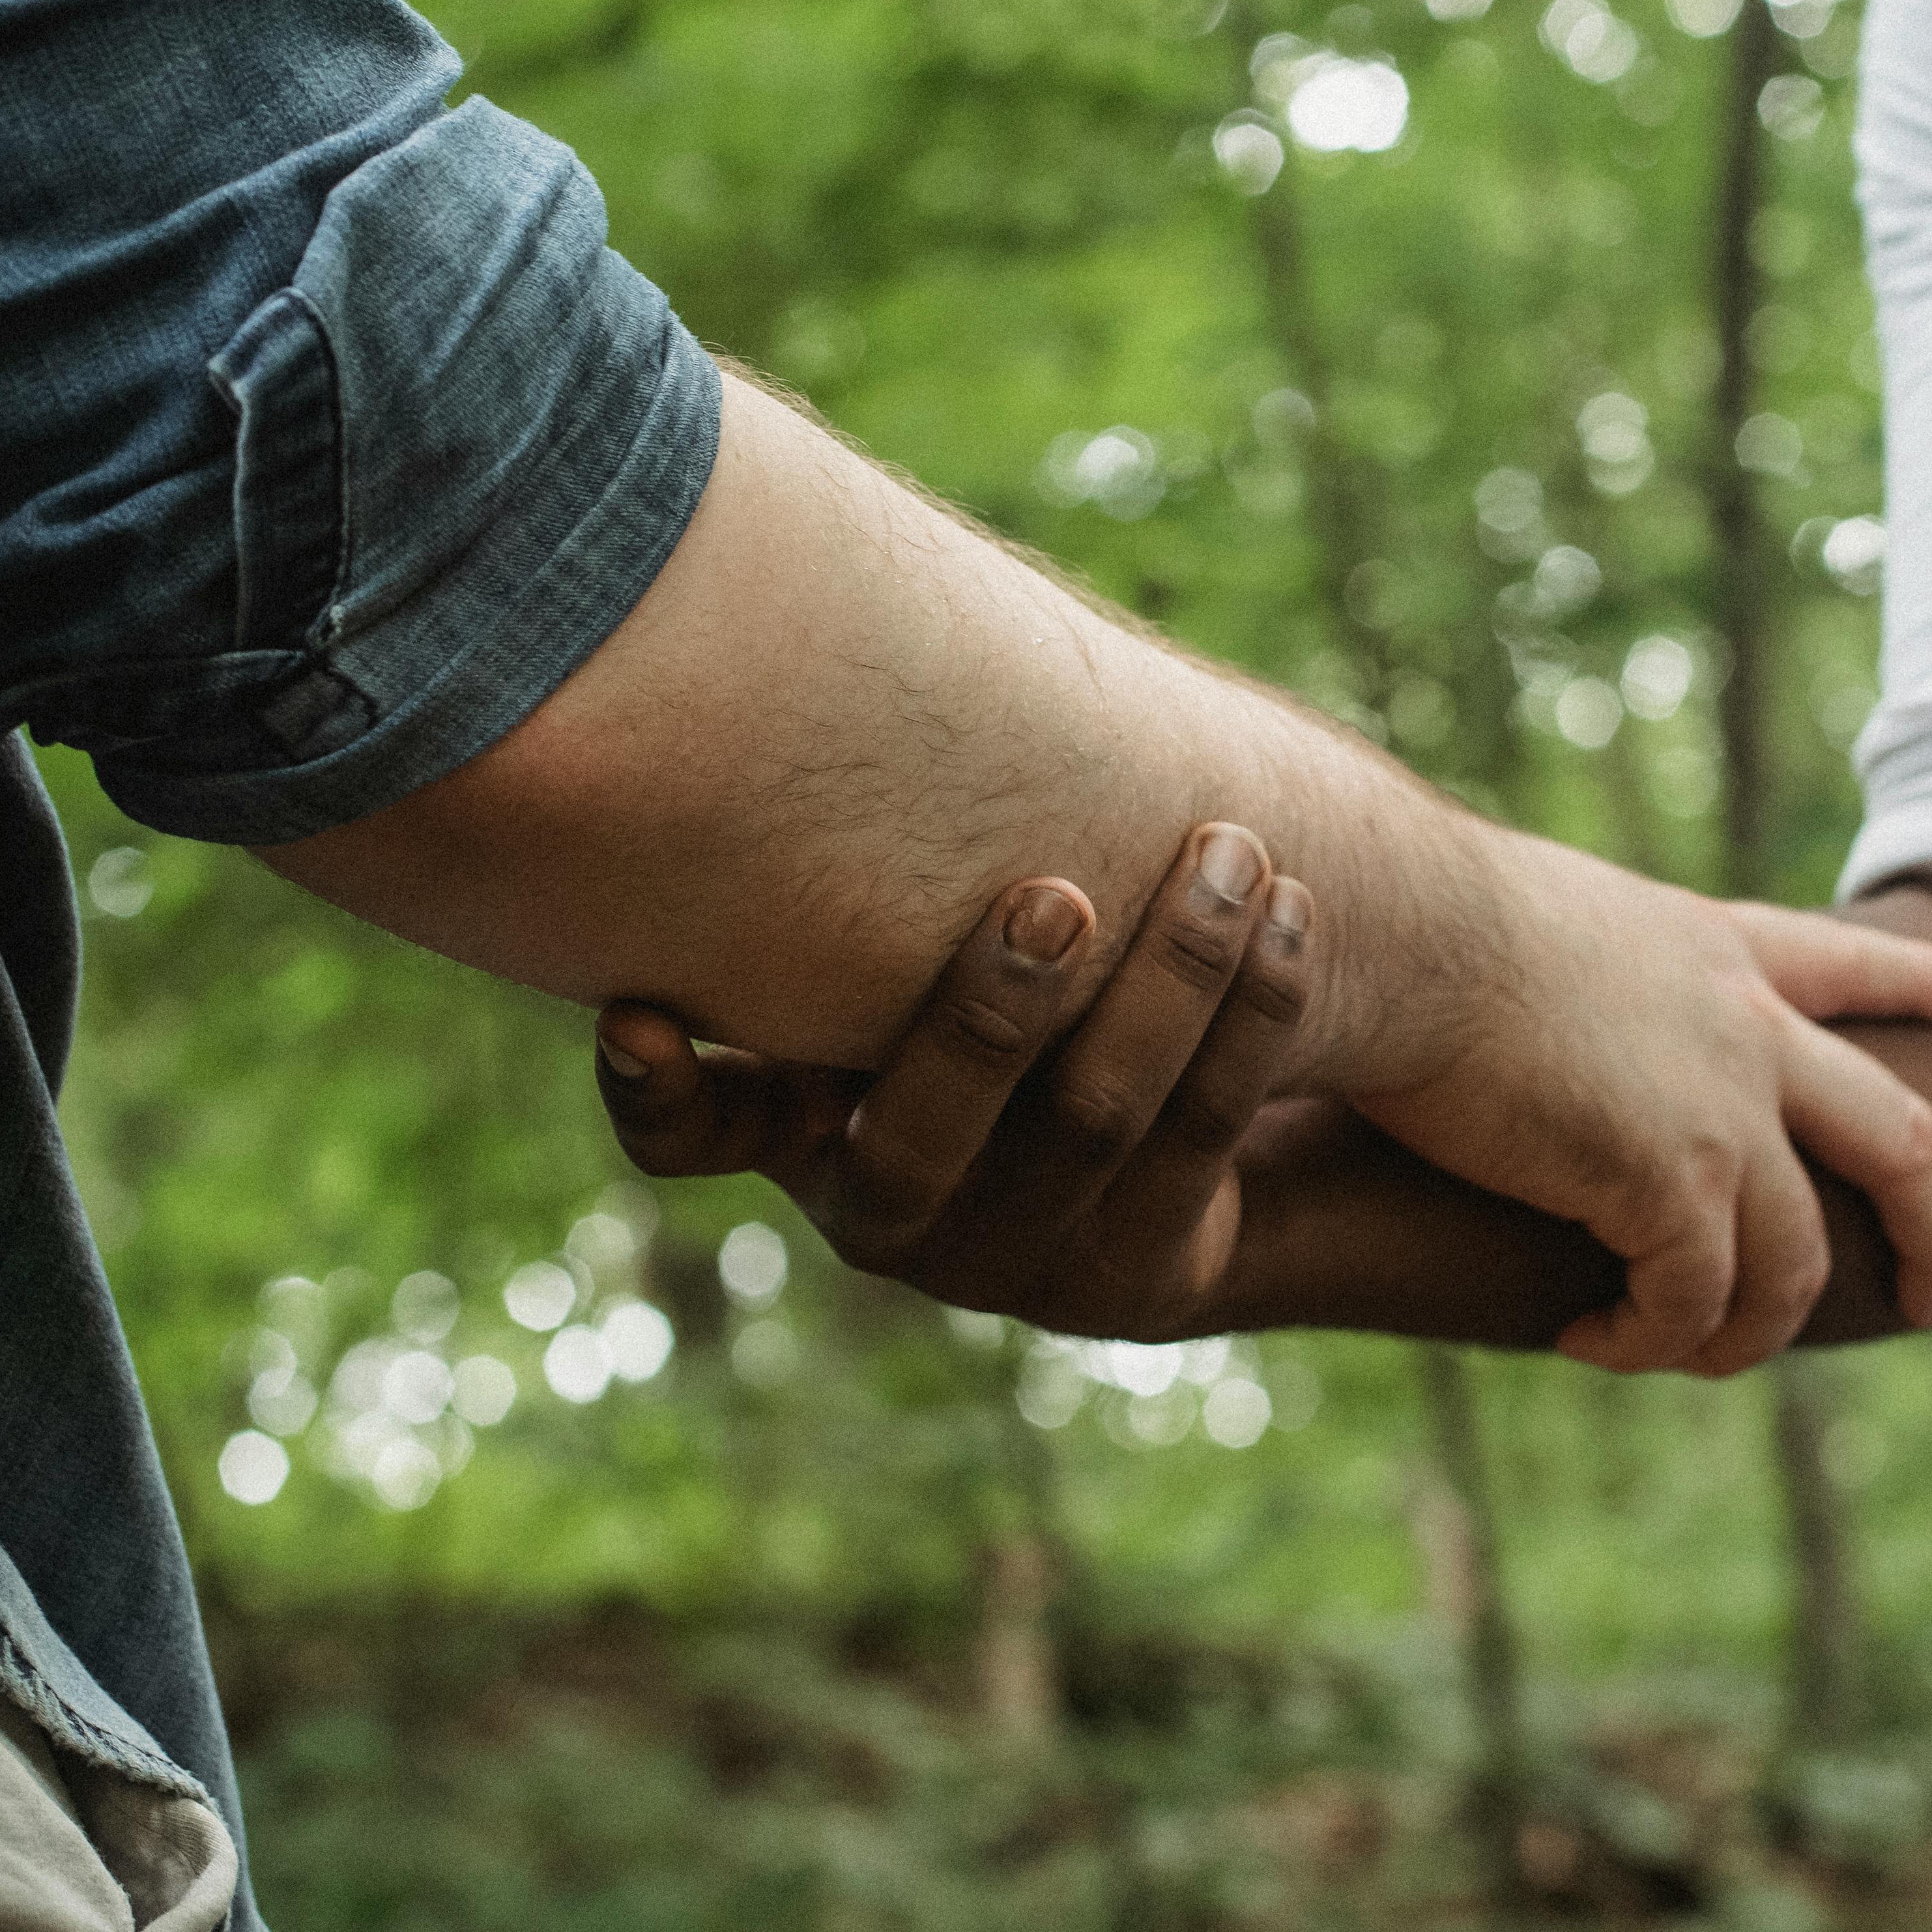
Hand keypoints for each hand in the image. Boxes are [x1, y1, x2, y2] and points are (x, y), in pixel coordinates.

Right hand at [596, 822, 1314, 1341]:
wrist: (1179, 1158)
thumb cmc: (1017, 995)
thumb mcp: (918, 949)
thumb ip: (868, 871)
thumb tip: (807, 652)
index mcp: (800, 1127)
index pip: (696, 1137)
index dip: (659, 1094)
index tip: (641, 1016)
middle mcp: (886, 1214)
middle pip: (925, 1133)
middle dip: (994, 1011)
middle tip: (1054, 895)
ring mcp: (1013, 1263)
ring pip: (1090, 1122)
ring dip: (1171, 975)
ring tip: (1230, 854)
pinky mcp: (1137, 1280)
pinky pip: (1202, 1137)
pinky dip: (1250, 1015)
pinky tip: (1290, 912)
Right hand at [1348, 837, 1931, 1377]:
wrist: (1394, 927)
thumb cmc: (1412, 914)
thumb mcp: (1531, 921)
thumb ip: (1572, 980)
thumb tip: (1524, 1020)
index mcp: (1708, 949)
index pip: (1842, 963)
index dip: (1917, 985)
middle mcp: (1745, 1028)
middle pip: (1901, 1138)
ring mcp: (1722, 1110)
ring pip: (1796, 1263)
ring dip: (1750, 1332)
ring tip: (1684, 1353)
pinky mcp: (1668, 1185)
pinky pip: (1692, 1303)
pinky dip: (1649, 1340)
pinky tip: (1588, 1338)